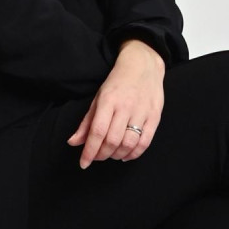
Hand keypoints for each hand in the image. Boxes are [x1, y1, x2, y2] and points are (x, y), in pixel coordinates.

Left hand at [68, 38, 164, 167]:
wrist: (143, 64)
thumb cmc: (118, 82)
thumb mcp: (99, 97)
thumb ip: (87, 122)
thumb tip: (73, 143)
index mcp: (108, 100)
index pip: (97, 131)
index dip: (90, 151)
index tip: (83, 163)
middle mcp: (125, 107)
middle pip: (112, 140)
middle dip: (102, 154)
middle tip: (97, 157)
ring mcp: (141, 112)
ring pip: (128, 144)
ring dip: (117, 155)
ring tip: (111, 154)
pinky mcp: (154, 116)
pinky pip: (145, 142)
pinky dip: (134, 154)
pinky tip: (126, 155)